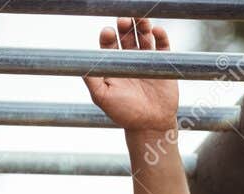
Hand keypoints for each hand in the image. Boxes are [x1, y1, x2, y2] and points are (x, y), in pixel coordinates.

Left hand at [82, 18, 178, 132]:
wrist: (149, 126)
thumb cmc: (123, 113)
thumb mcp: (102, 97)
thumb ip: (91, 79)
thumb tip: (80, 61)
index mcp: (113, 65)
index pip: (109, 44)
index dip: (108, 35)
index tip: (107, 32)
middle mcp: (129, 59)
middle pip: (126, 35)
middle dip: (125, 25)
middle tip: (123, 21)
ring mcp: (146, 59)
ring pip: (144, 35)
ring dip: (142, 25)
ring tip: (141, 18)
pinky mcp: (163, 62)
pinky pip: (162, 44)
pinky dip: (160, 35)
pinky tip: (156, 30)